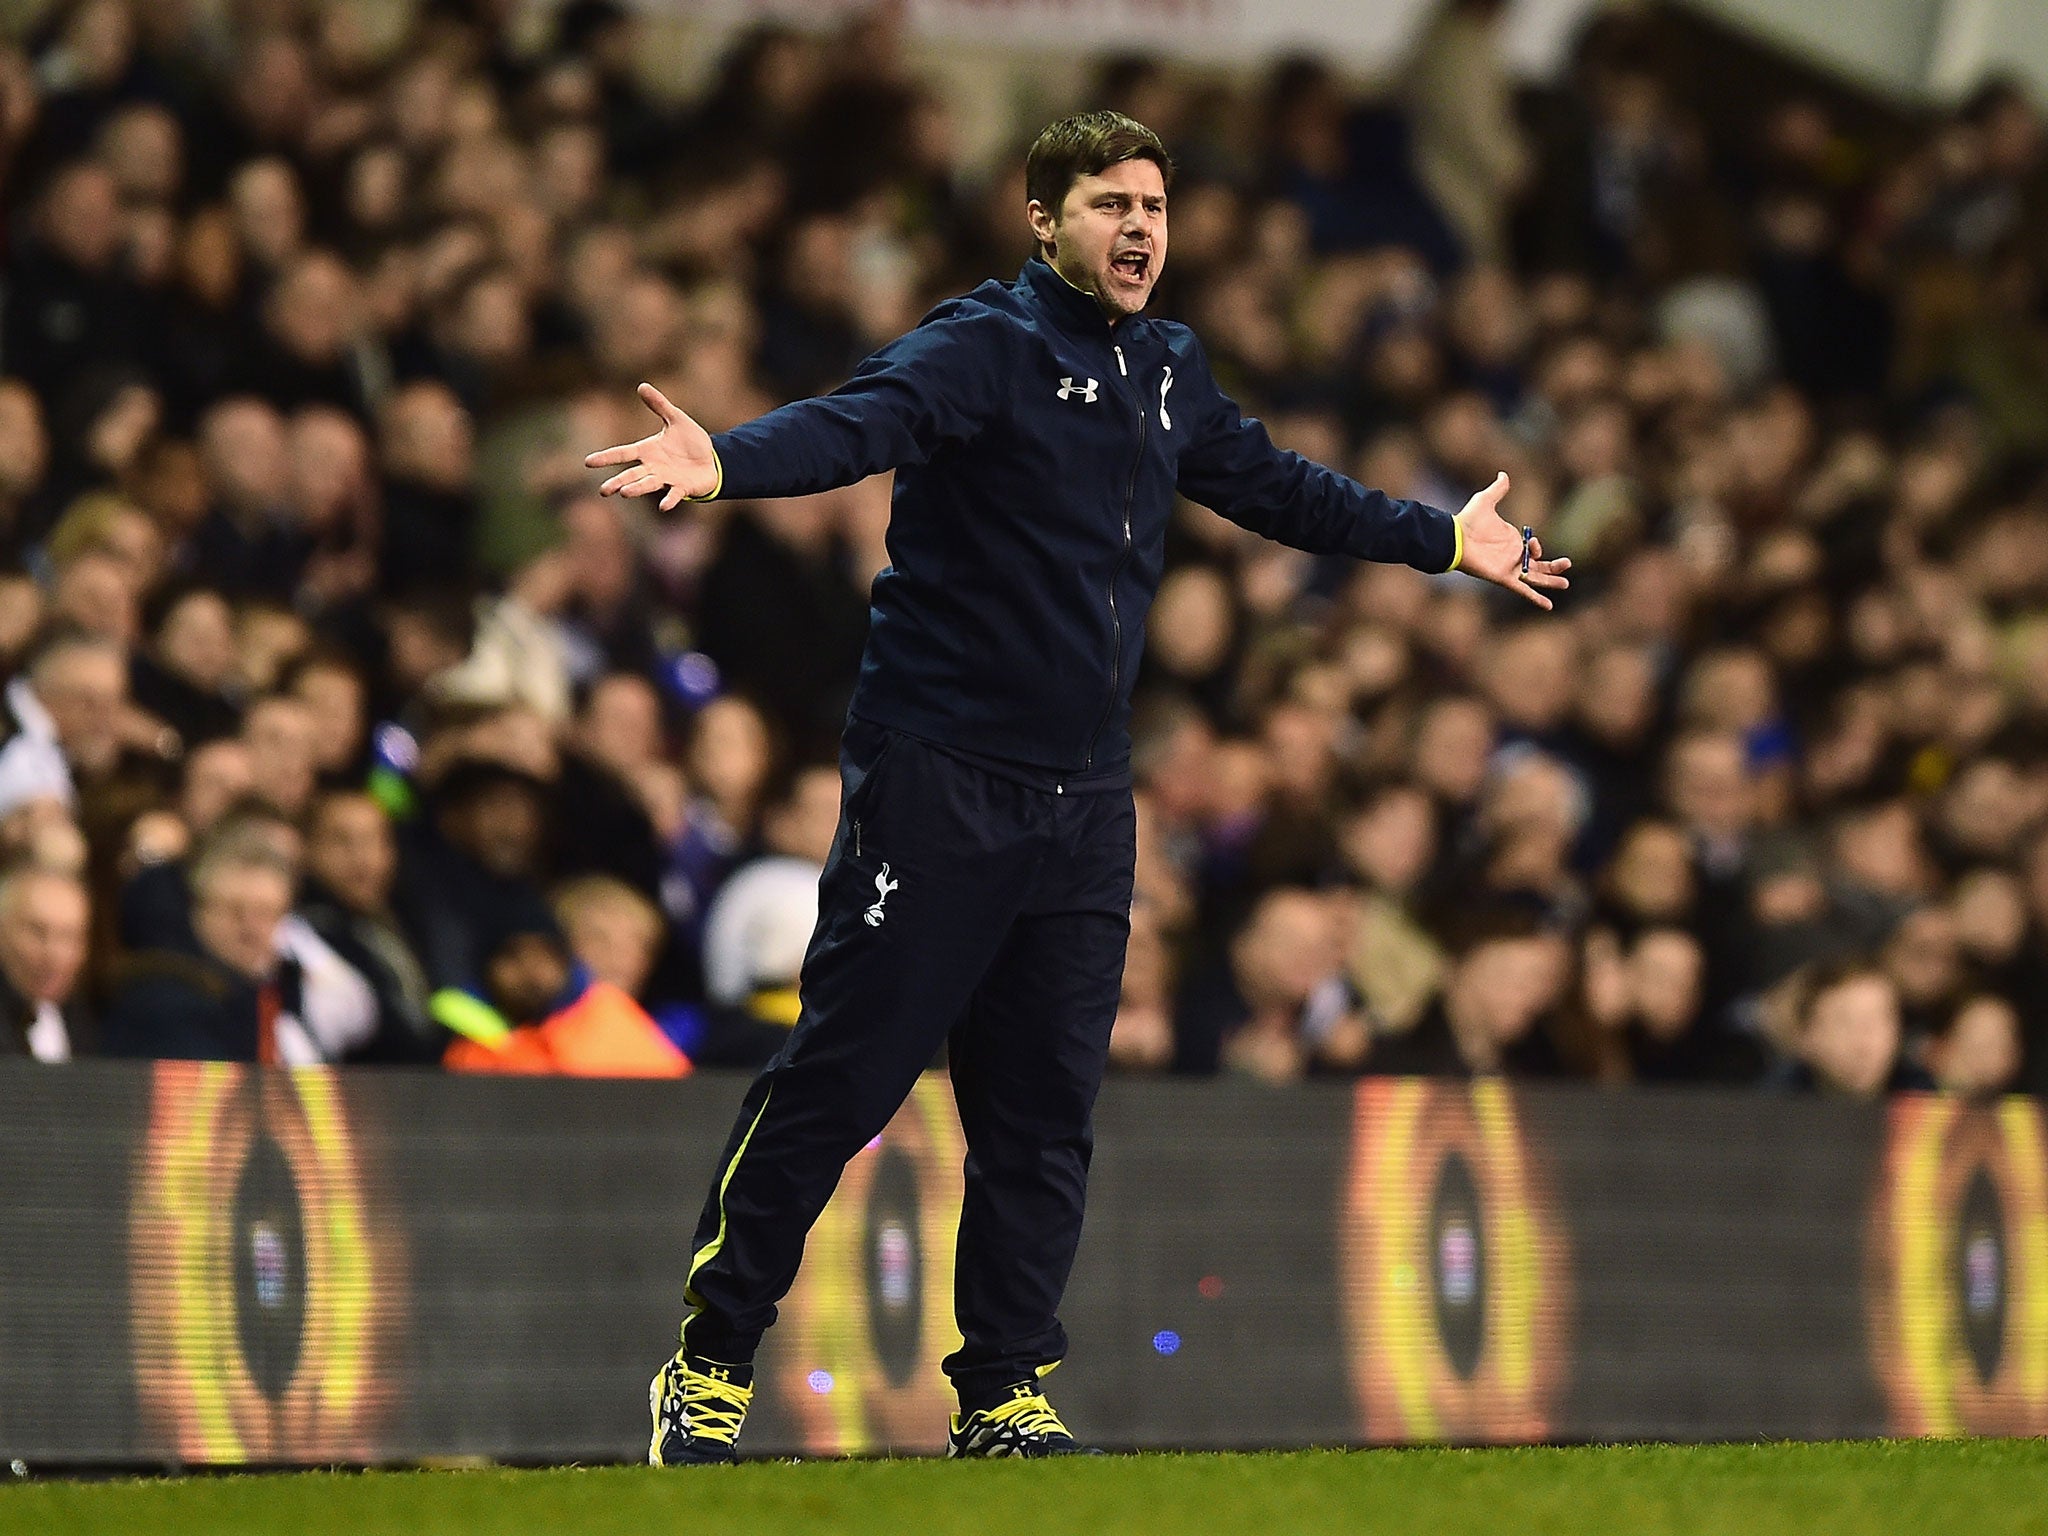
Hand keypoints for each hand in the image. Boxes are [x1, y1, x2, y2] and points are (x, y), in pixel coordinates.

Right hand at [584, 383, 717, 510]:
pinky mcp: (682, 488)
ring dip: (636, 489)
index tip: (588, 462)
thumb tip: (641, 385)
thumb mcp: (676, 418)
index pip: (622, 453)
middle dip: (617, 482)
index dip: (606, 458)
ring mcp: (666, 479)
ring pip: (647, 485)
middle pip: (631, 475)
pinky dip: (669, 500)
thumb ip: (659, 405)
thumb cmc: (691, 441)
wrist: (713, 459)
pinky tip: (662, 507)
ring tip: (624, 492)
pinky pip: (673, 495)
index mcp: (647, 451)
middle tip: (604, 491)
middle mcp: (653, 467)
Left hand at [1454, 473, 1570, 610]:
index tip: (1532, 542)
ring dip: (1550, 581)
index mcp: (1511, 541)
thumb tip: (1503, 473)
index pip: (1532, 547)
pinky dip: (1535, 598)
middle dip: (1554, 566)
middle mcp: (1512, 556)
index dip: (1536, 546)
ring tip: (1565, 584)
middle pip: (1539, 564)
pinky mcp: (1504, 578)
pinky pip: (1523, 590)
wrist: (1454, 538)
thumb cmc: (1468, 520)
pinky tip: (1548, 606)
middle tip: (1568, 564)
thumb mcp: (1486, 501)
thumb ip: (1498, 490)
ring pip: (1536, 577)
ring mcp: (1509, 568)